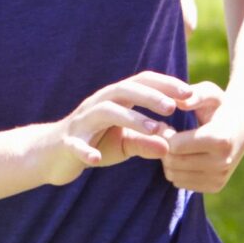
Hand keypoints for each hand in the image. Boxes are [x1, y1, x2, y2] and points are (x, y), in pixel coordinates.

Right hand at [42, 71, 197, 184]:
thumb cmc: (95, 142)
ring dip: (130, 119)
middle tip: (175, 106)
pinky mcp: (67, 143)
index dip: (165, 85)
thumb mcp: (125, 143)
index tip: (190, 93)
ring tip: (154, 130)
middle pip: (124, 90)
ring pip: (105, 112)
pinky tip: (96, 159)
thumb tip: (170, 147)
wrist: (53, 154)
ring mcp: (81, 122)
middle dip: (150, 96)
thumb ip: (147, 142)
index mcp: (114, 100)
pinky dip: (85, 150)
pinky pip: (76, 145)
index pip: (141, 83)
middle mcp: (97, 104)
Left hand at [159, 79, 243, 193]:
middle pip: (173, 162)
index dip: (163, 134)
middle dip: (164, 148)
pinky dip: (178, 171)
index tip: (164, 125)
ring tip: (176, 145)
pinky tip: (185, 156)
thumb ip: (194, 95)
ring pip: (174, 176)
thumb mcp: (210, 93)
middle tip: (167, 135)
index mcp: (219, 139)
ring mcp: (220, 177)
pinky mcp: (216, 186)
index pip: (175, 145)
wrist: (243, 127)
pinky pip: (181, 183)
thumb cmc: (220, 106)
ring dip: (169, 160)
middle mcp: (222, 162)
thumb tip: (176, 103)